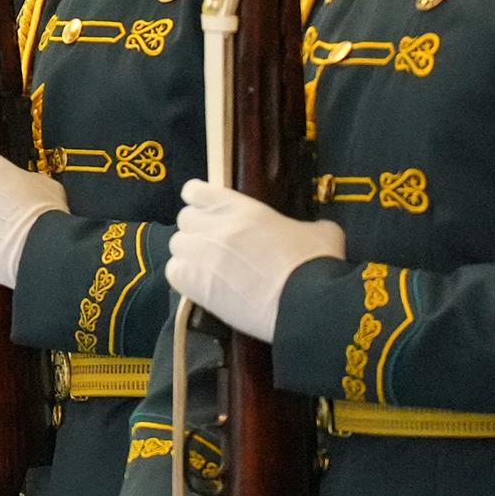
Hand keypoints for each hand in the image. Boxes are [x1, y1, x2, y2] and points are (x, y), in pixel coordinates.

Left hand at [166, 179, 344, 342]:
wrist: (308, 304)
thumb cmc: (317, 264)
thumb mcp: (320, 231)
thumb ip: (305, 225)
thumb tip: (310, 232)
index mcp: (241, 208)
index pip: (197, 191)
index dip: (199, 199)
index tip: (205, 208)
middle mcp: (216, 228)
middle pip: (185, 220)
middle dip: (197, 230)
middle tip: (215, 245)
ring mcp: (203, 256)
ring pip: (177, 246)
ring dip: (190, 254)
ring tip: (209, 268)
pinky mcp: (197, 286)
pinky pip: (174, 273)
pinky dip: (185, 277)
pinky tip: (203, 285)